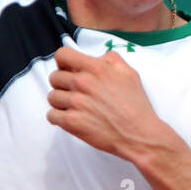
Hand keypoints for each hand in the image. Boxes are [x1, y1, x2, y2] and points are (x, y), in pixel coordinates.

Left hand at [46, 46, 168, 160]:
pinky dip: (59, 118)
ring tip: (75, 107)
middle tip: (74, 92)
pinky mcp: (71, 122)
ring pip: (52, 97)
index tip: (68, 70)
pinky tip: (71, 118)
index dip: (63, 62)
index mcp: (96, 68)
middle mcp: (83, 83)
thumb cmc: (136, 106)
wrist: (139, 134)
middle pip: (54, 77)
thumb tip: (98, 57)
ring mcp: (76, 103)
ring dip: (61, 102)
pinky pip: (51, 115)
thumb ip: (111, 59)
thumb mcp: (129, 73)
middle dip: (62, 84)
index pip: (62, 55)